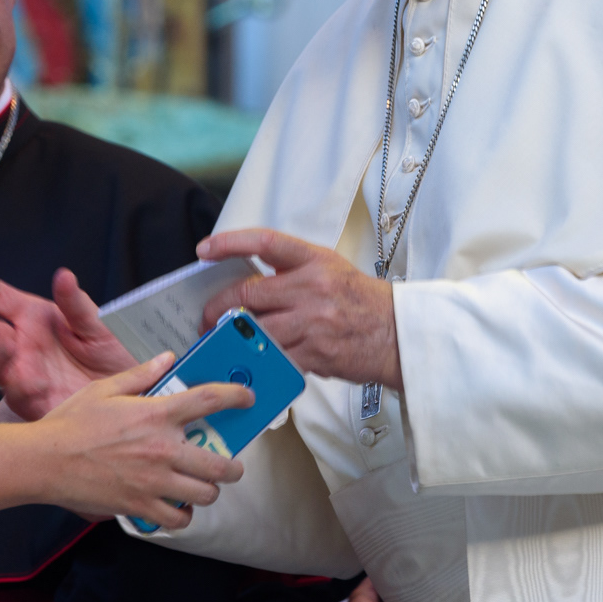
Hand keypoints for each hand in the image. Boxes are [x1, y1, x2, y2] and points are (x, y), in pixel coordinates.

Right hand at [0, 267, 137, 418]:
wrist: (133, 390)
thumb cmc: (112, 351)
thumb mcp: (98, 324)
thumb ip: (76, 305)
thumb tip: (63, 276)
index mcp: (35, 318)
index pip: (0, 299)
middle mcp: (23, 345)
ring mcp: (24, 374)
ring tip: (5, 348)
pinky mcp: (33, 402)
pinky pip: (17, 397)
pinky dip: (22, 389)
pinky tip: (35, 383)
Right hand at [30, 355, 249, 526]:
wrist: (43, 462)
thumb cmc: (70, 423)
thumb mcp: (104, 389)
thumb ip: (141, 374)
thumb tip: (167, 359)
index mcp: (156, 415)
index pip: (210, 401)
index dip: (236, 396)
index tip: (248, 398)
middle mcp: (163, 450)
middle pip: (221, 464)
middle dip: (233, 466)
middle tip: (230, 464)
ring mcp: (154, 482)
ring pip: (205, 495)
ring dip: (209, 491)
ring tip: (201, 485)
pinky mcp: (140, 506)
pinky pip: (177, 520)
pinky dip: (182, 515)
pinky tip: (176, 506)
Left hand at [197, 230, 401, 387]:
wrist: (397, 334)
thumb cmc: (362, 302)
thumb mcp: (329, 270)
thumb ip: (291, 272)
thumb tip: (248, 285)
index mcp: (314, 261)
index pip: (266, 242)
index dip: (231, 242)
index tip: (205, 248)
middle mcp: (312, 287)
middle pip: (248, 294)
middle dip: (218, 308)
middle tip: (207, 316)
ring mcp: (313, 321)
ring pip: (256, 330)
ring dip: (234, 337)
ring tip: (223, 340)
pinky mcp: (315, 352)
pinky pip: (275, 357)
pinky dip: (261, 358)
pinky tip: (255, 359)